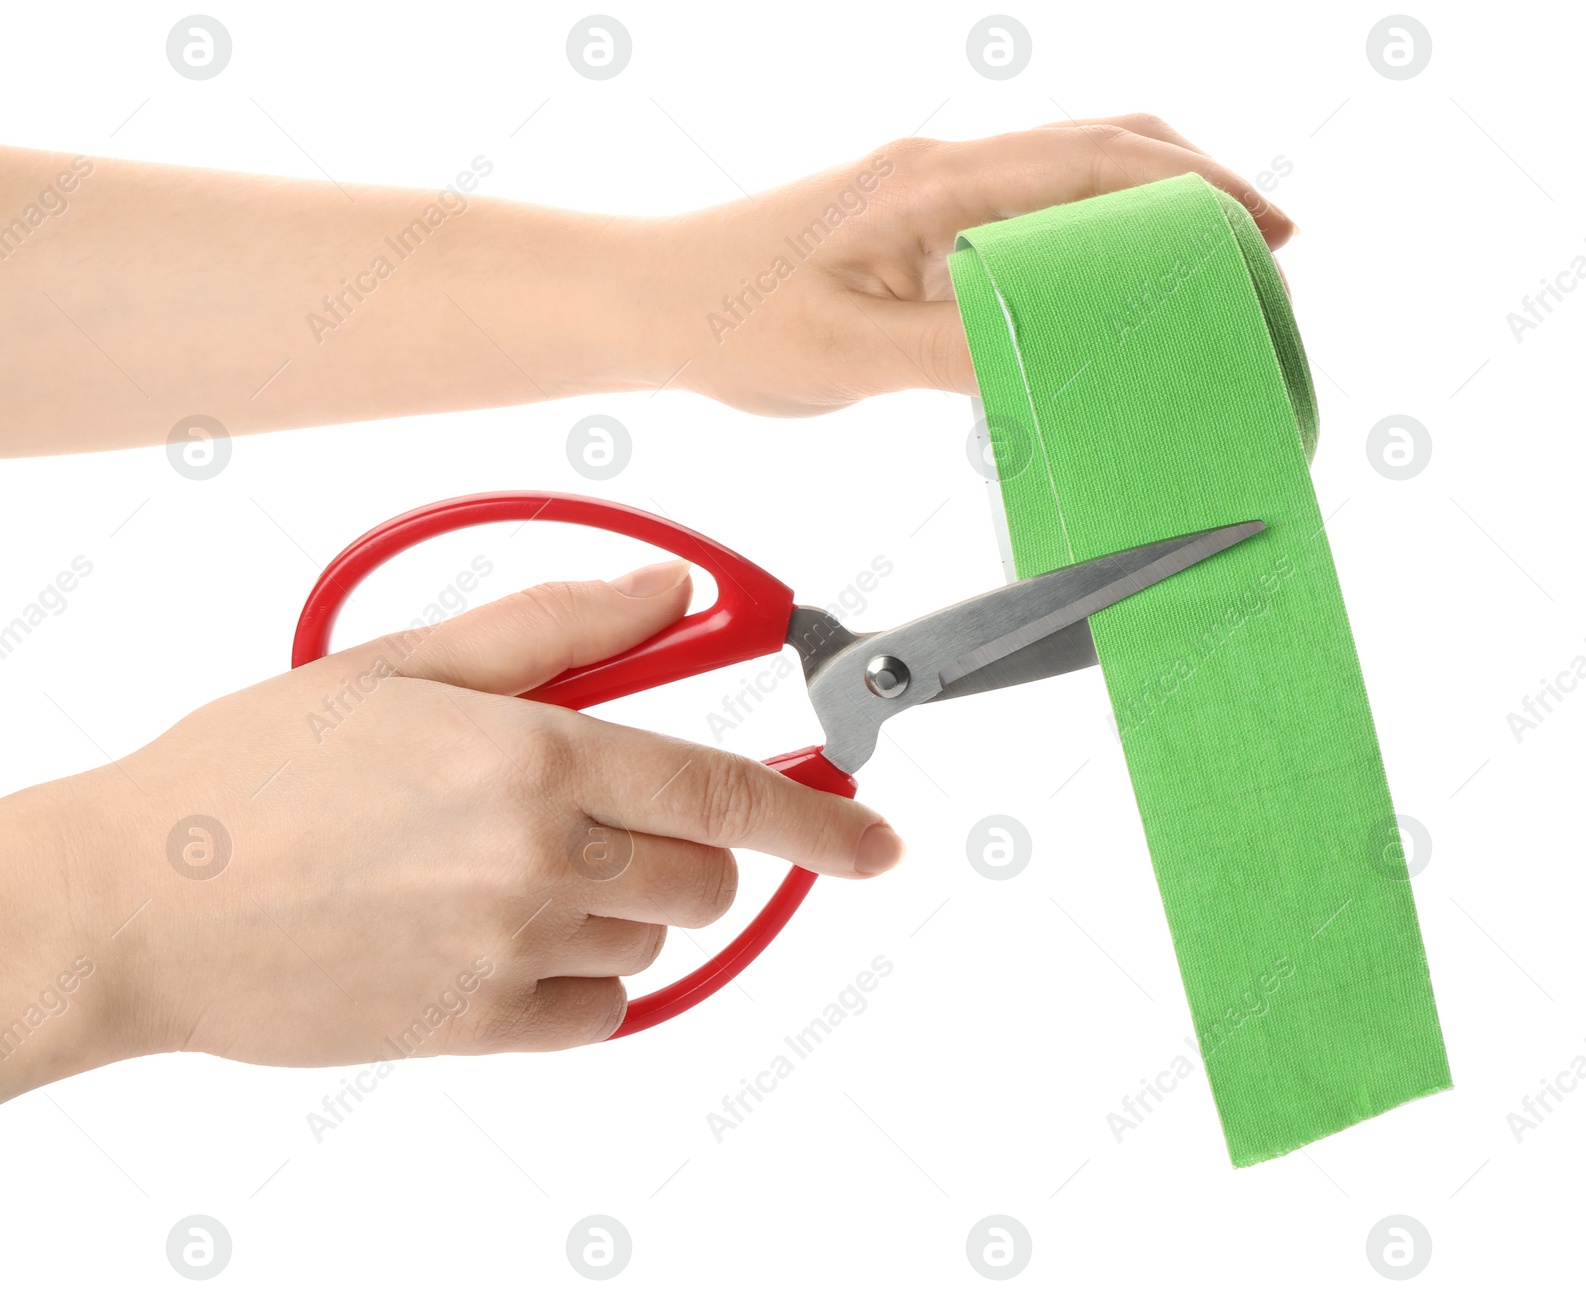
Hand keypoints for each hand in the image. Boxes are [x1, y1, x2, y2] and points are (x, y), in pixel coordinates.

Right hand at [0, 561, 902, 1100]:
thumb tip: (675, 595)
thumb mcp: (404, 661)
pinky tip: (500, 931)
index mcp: (533, 755)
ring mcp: (512, 957)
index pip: (726, 791)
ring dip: (630, 902)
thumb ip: (561, 627)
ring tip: (518, 863)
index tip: (879, 844)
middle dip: (690, 841)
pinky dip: (586, 974)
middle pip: (707, 875)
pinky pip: (602, 1012)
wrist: (138, 904)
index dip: (822, 823)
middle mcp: (540, 861)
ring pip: (658, 941)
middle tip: (604, 807)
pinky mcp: (479, 1031)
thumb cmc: (254, 772)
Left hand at [646, 114, 1295, 414]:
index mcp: (932, 183)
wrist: (652, 303)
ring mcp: (933, 201)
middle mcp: (942, 175)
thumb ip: (956, 352)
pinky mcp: (920, 236)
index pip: (1093, 165)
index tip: (1262, 231)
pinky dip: (1090, 253)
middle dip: (1195, 192)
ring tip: (1210, 274)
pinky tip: (1112, 298)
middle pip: (1103, 152)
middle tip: (1264, 254)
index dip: (1192, 191)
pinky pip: (1028, 228)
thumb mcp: (845, 353)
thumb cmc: (725, 316)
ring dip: (1147, 217)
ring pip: (1070, 185)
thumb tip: (1061, 359)